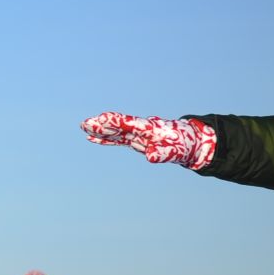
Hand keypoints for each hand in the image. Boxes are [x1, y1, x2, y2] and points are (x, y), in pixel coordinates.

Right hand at [80, 112, 215, 168]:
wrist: (188, 142)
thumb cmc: (182, 146)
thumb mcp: (174, 151)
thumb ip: (161, 153)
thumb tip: (150, 157)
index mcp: (150, 129)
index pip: (130, 123)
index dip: (117, 121)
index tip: (103, 117)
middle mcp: (141, 130)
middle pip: (119, 126)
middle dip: (103, 125)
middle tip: (86, 123)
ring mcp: (137, 134)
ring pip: (115, 131)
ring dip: (100, 130)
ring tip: (84, 127)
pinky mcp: (135, 140)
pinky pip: (117, 139)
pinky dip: (105, 138)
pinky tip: (92, 139)